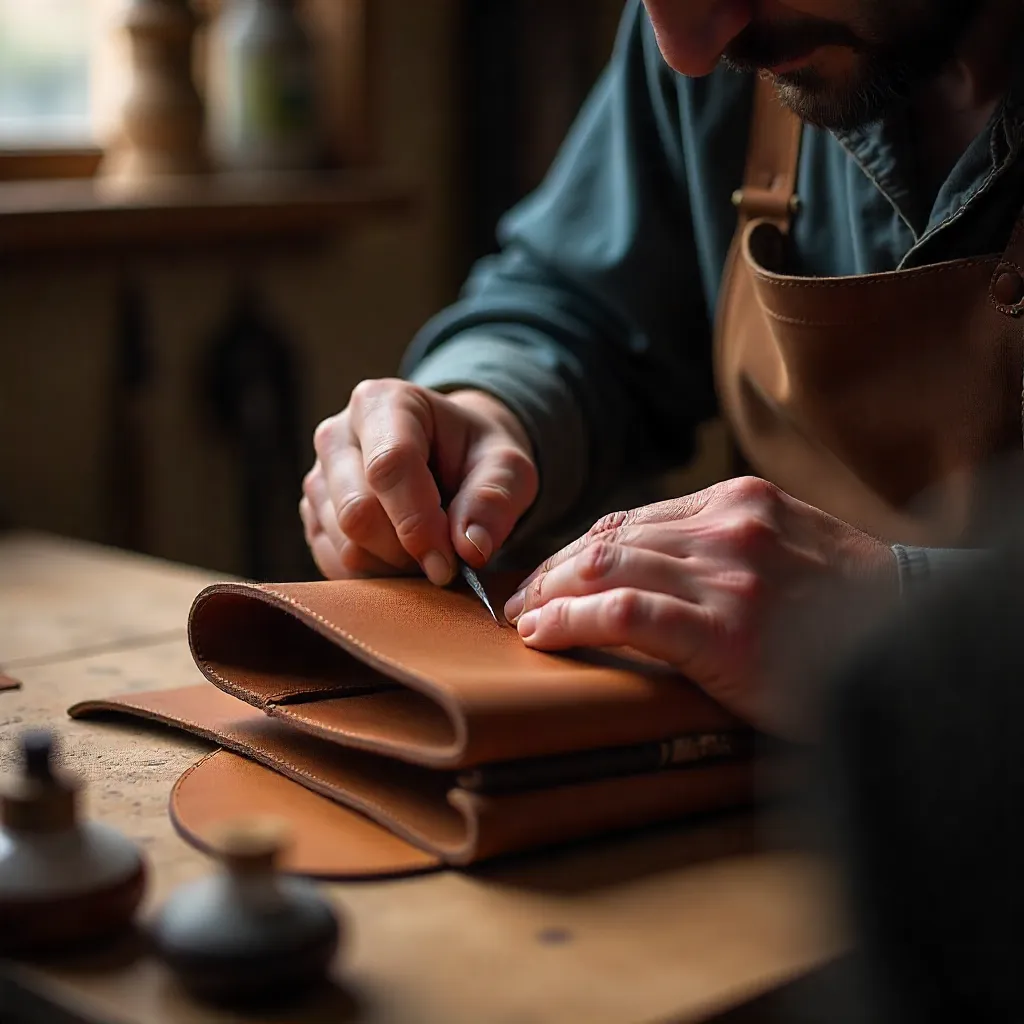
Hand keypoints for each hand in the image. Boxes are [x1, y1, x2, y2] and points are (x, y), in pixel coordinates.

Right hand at [301, 380, 537, 583]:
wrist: (450, 458)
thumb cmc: (477, 456)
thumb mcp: (508, 467)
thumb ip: (495, 500)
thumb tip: (471, 548)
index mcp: (383, 402)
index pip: (389, 467)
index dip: (419, 523)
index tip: (449, 563)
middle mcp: (337, 434)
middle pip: (358, 511)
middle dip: (408, 551)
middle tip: (446, 560)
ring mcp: (319, 478)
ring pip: (345, 545)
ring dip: (394, 567)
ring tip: (429, 551)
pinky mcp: (313, 516)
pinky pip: (335, 564)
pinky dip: (375, 575)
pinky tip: (404, 558)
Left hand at [503, 477, 898, 736]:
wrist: (913, 642)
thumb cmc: (843, 607)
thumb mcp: (785, 548)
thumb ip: (720, 543)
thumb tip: (645, 561)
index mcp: (738, 502)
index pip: (629, 519)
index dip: (575, 550)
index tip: (547, 578)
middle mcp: (728, 526)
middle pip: (608, 538)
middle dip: (552, 572)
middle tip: (521, 602)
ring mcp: (727, 574)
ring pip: (605, 565)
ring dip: (550, 595)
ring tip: (524, 620)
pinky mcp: (724, 627)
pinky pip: (623, 611)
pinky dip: (572, 620)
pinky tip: (543, 634)